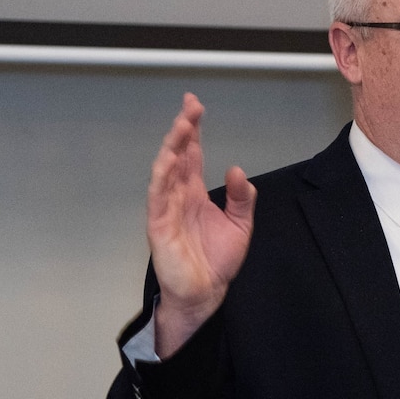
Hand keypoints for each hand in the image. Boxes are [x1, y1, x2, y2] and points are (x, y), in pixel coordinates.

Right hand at [147, 94, 256, 355]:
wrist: (206, 292)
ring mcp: (166, 208)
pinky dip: (161, 176)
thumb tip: (236, 169)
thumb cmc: (217, 260)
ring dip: (172, 147)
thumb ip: (242, 198)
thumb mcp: (240, 225)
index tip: (195, 105)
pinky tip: (167, 159)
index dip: (193, 130)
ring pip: (165, 170)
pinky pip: (157, 196)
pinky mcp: (158, 225)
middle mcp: (178, 195)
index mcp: (195, 192)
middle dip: (182, 130)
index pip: (192, 154)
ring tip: (181, 126)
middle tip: (190, 107)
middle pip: (177, 155)